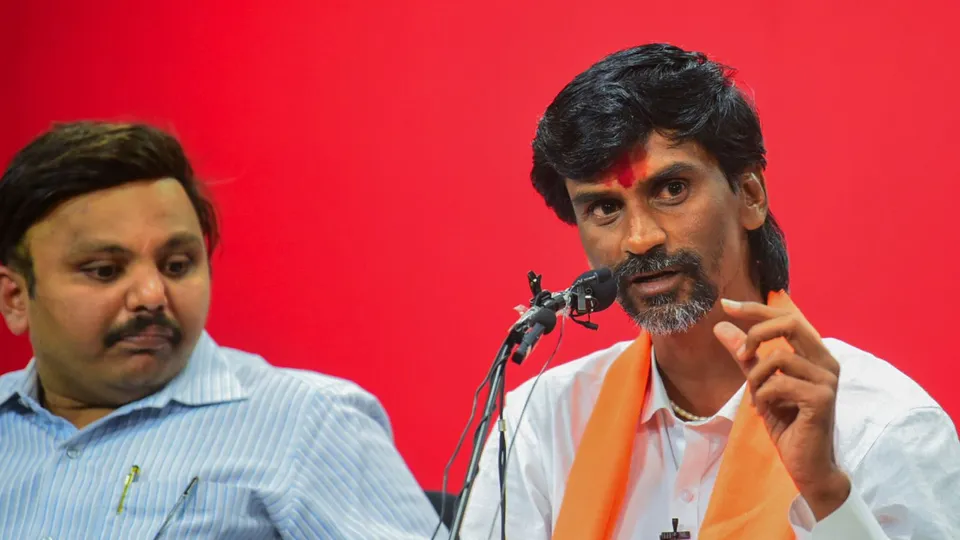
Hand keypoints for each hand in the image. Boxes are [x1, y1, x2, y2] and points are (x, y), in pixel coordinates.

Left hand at [713, 297, 850, 519]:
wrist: (807, 463)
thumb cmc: (787, 423)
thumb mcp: (759, 384)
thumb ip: (745, 356)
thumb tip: (720, 327)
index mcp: (815, 354)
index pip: (788, 317)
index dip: (756, 309)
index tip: (726, 305)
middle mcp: (827, 361)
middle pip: (789, 323)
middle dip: (756, 333)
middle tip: (742, 354)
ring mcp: (827, 379)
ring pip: (778, 357)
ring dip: (756, 377)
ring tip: (758, 397)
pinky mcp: (822, 398)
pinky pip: (779, 383)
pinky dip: (763, 395)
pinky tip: (766, 409)